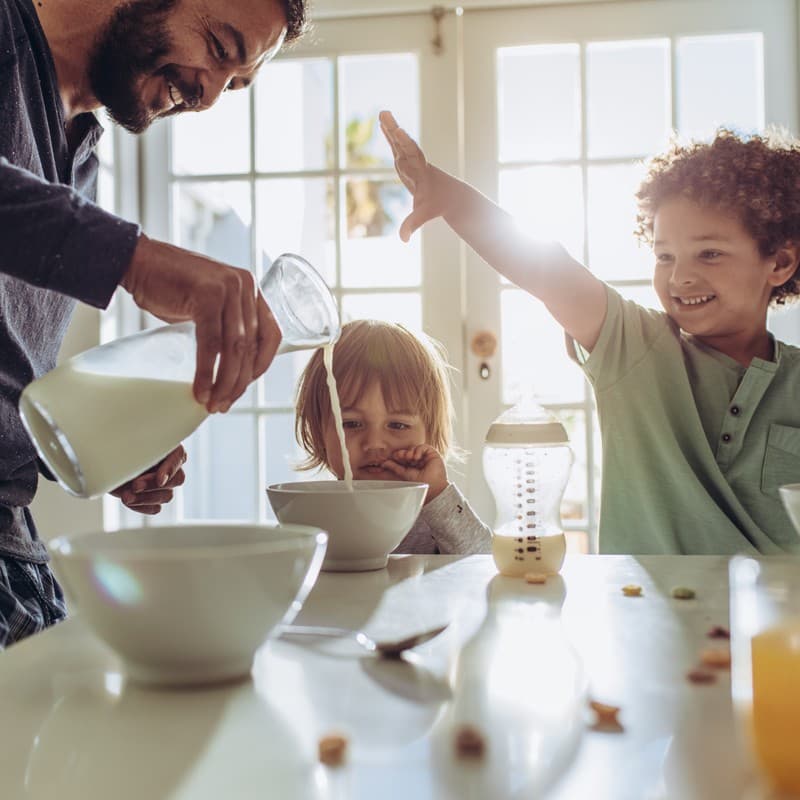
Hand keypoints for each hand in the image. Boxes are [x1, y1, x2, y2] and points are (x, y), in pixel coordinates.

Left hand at [110, 446, 186, 514]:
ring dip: (145, 498)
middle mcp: (169, 466)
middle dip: (153, 485)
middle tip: (135, 485)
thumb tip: (145, 445)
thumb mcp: (126, 442)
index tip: (159, 480)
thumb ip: (139, 445)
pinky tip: (129, 500)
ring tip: (126, 496)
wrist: (102, 461)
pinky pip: (155, 508)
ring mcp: (163, 484)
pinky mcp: (152, 498)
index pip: (179, 457)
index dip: (171, 469)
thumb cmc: (116, 446)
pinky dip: (142, 506)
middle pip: (177, 480)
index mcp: (167, 447)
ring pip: (167, 496)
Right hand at [120, 235, 280, 412]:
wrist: (138, 261)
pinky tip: (201, 390)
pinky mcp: (207, 295)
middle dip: (239, 381)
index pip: (271, 334)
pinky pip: (211, 343)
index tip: (245, 386)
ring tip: (213, 404)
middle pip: (251, 346)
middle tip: (224, 405)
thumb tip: (234, 368)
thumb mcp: (210, 304)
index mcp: (251, 289)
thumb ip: (227, 325)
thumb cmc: (171, 286)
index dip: (262, 365)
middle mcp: (245, 286)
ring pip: (235, 348)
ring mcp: (228, 288)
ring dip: (225, 382)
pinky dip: (206, 371)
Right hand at [379, 110, 450, 241]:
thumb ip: (413, 224)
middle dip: (395, 132)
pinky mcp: (407, 161)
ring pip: (400, 143)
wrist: (451, 195)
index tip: (398, 133)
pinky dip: (390, 135)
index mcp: (422, 173)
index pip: (412, 157)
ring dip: (390, 128)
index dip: (405, 145)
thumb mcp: (425, 214)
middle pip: (404, 145)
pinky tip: (383, 124)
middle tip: (387, 116)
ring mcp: (412, 161)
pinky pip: (397, 146)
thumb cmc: (438, 204)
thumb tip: (403, 239)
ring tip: (382, 113)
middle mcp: (416, 163)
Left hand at [381, 444, 447, 502]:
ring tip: (410, 458)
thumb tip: (384, 463)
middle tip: (400, 456)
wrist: (433, 487)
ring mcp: (425, 457)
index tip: (394, 457)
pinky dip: (418, 450)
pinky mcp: (432, 454)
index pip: (403, 457)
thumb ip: (394, 467)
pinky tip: (417, 457)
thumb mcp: (404, 474)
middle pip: (408, 451)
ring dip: (410, 452)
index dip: (398, 455)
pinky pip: (423, 447)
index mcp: (412, 465)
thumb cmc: (421, 483)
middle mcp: (418, 461)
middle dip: (403, 453)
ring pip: (415, 448)